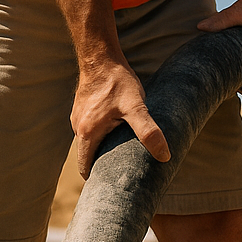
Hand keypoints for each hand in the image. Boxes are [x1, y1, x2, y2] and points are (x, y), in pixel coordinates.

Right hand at [72, 58, 170, 177]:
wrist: (101, 55)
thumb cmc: (117, 81)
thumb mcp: (136, 107)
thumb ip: (148, 132)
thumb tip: (164, 156)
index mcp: (86, 133)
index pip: (86, 167)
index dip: (96, 179)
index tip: (110, 186)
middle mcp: (77, 127)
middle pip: (88, 156)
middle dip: (103, 166)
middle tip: (122, 173)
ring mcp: (78, 117)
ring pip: (89, 142)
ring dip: (103, 148)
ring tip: (122, 153)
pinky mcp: (82, 108)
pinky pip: (90, 128)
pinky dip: (102, 133)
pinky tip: (117, 130)